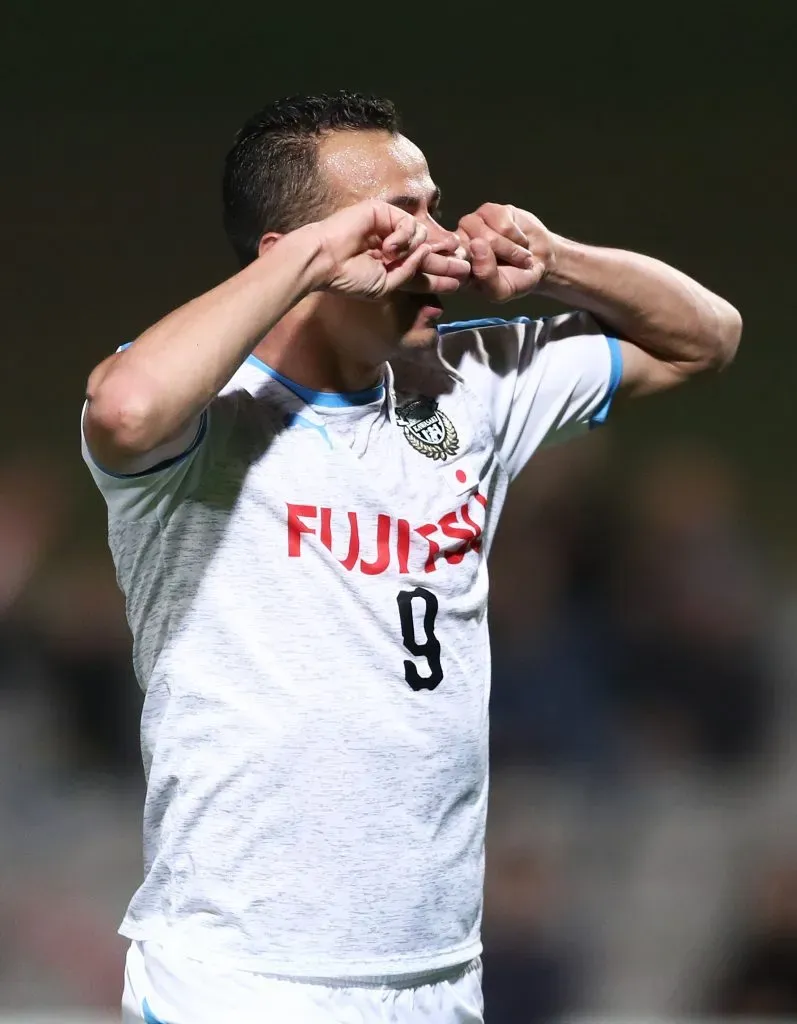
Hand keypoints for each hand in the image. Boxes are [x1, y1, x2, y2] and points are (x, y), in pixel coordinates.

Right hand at [307, 200, 466, 298]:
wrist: (326, 261)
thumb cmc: (350, 278)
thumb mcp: (387, 286)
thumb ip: (410, 273)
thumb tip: (429, 253)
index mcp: (391, 266)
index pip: (422, 270)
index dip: (440, 276)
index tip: (459, 282)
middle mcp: (391, 246)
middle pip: (427, 252)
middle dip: (445, 260)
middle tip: (464, 266)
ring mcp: (387, 228)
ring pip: (421, 235)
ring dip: (410, 249)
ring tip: (390, 256)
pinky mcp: (382, 212)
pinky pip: (408, 223)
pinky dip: (403, 235)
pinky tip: (388, 246)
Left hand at [457, 203, 556, 301]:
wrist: (540, 259)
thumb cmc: (516, 278)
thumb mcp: (502, 289)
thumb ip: (485, 274)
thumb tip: (476, 244)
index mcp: (456, 267)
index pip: (453, 264)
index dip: (465, 266)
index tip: (478, 273)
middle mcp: (458, 243)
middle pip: (472, 248)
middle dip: (500, 258)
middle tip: (514, 265)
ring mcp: (471, 225)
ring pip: (488, 236)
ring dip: (510, 248)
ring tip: (518, 254)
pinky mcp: (488, 210)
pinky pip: (503, 224)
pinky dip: (517, 236)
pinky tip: (518, 240)